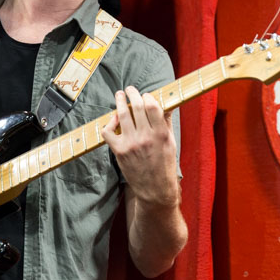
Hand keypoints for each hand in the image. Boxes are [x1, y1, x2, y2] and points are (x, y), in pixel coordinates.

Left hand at [101, 86, 179, 205]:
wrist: (155, 190)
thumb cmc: (164, 165)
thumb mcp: (171, 143)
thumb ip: (166, 122)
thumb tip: (165, 104)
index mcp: (161, 134)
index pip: (152, 106)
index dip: (147, 97)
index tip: (145, 95)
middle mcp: (146, 137)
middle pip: (137, 107)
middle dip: (132, 94)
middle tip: (130, 89)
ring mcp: (131, 144)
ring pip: (122, 115)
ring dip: (120, 101)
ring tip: (119, 95)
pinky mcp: (119, 151)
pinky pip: (108, 132)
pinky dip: (109, 123)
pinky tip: (113, 120)